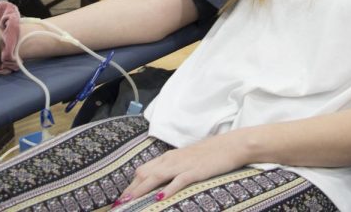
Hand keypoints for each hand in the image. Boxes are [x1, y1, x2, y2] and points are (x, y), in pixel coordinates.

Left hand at [117, 133, 246, 201]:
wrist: (231, 145)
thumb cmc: (210, 154)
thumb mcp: (186, 160)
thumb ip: (173, 169)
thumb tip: (160, 182)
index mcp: (168, 157)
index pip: (142, 170)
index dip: (130, 185)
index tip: (122, 198)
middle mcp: (171, 160)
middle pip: (144, 174)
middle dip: (130, 191)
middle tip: (119, 205)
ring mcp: (183, 165)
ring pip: (156, 177)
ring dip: (141, 191)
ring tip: (130, 203)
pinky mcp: (195, 171)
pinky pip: (178, 181)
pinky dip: (168, 190)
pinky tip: (159, 198)